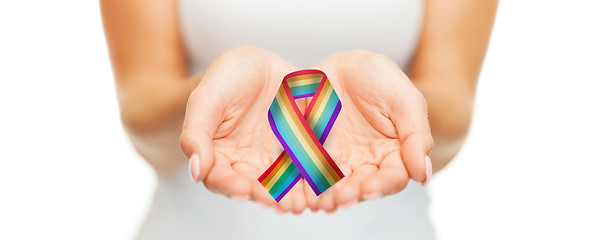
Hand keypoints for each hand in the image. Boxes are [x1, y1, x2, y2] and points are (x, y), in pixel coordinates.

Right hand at [180, 46, 307, 212]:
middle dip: (265, 196)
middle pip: (254, 188)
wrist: (259, 65)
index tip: (241, 189)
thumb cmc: (226, 80)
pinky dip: (316, 178)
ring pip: (284, 185)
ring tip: (301, 202)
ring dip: (293, 196)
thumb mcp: (207, 98)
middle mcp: (247, 166)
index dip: (229, 185)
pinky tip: (324, 184)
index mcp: (218, 157)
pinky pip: (309, 168)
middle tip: (276, 201)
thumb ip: (196, 133)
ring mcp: (276, 162)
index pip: (220, 178)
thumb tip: (196, 171)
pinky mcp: (302, 153)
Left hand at [303, 50, 433, 211]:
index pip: (392, 177)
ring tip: (320, 201)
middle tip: (340, 199)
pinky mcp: (311, 155)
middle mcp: (366, 164)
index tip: (370, 188)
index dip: (382, 185)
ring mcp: (338, 161)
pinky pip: (307, 173)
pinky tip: (299, 192)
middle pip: (361, 187)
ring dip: (327, 196)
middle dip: (351, 195)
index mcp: (394, 154)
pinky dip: (304, 185)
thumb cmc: (380, 78)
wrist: (343, 64)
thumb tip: (423, 175)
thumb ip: (416, 135)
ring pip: (334, 186)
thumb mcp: (404, 99)